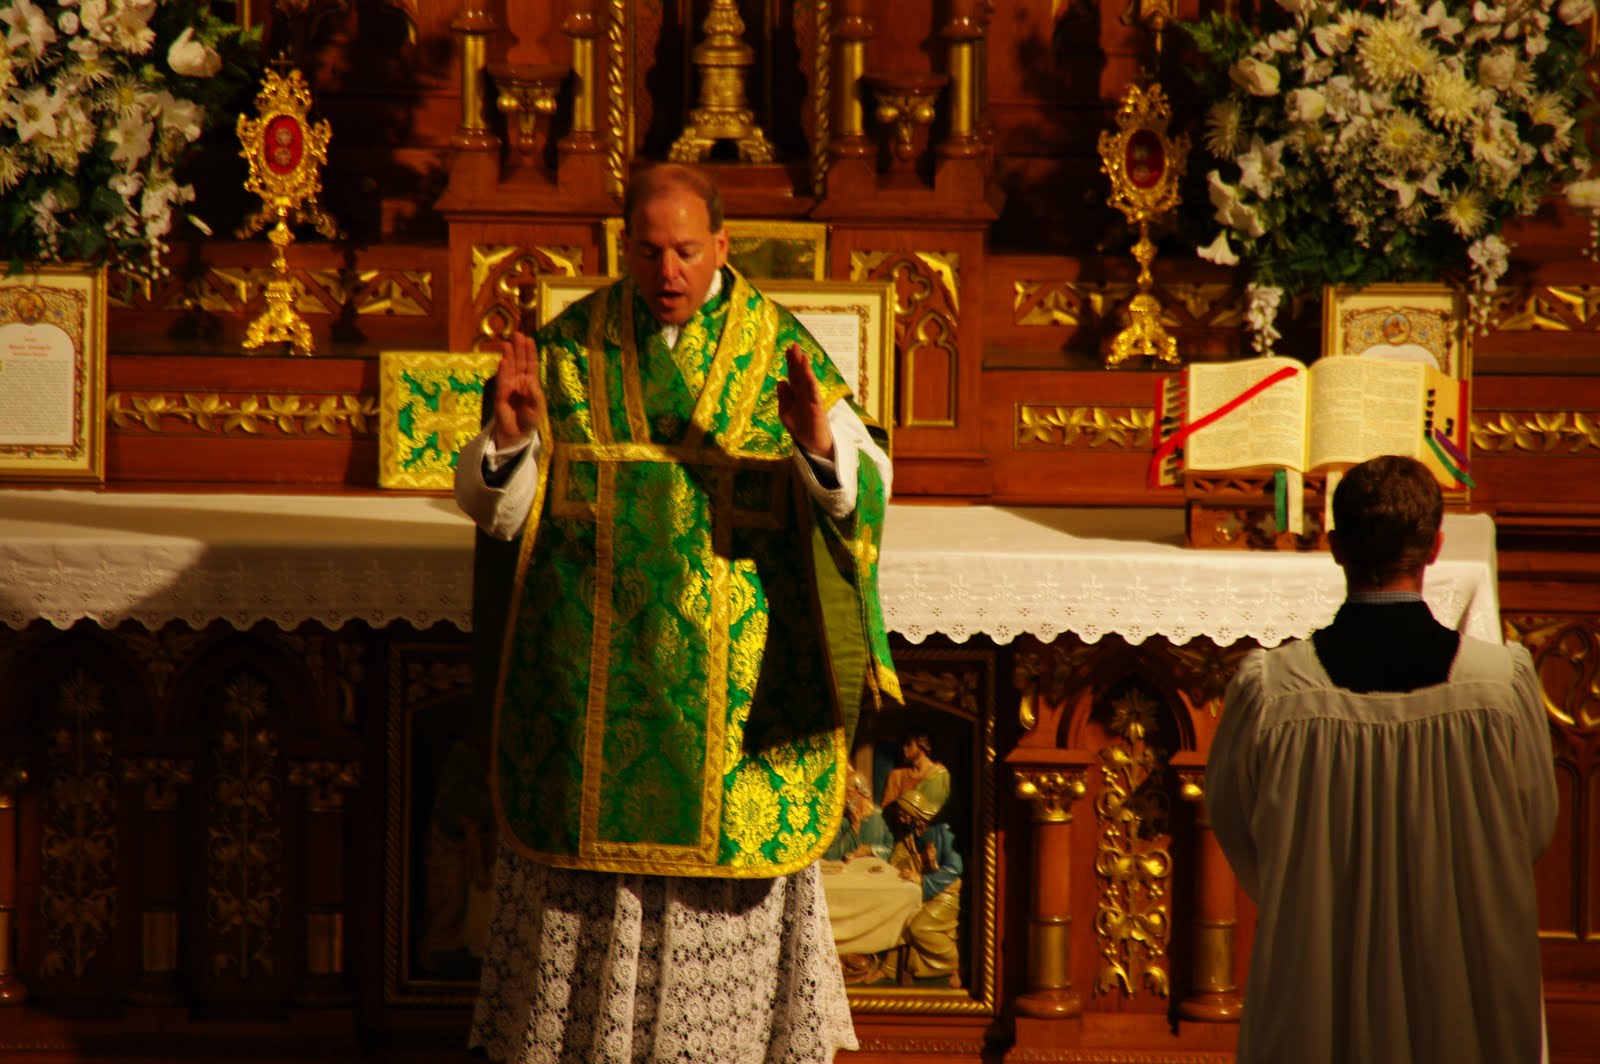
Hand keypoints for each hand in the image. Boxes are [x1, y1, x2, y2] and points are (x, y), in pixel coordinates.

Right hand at [493, 330, 543, 450]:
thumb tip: (531, 382)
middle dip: (518, 348)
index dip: (530, 352)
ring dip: (509, 356)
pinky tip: (503, 361)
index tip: (529, 339)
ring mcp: (509, 387)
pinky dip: (502, 372)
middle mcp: (519, 382)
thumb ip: (535, 395)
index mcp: (530, 383)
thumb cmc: (529, 420)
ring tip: (507, 343)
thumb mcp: (537, 408)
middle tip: (517, 334)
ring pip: (509, 368)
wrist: (517, 435)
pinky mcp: (500, 395)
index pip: (530, 364)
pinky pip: (502, 381)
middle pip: (519, 362)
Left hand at [777, 342, 833, 458]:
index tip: (788, 349)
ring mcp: (811, 399)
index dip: (791, 362)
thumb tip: (781, 381)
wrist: (811, 444)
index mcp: (796, 393)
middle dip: (797, 360)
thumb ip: (784, 397)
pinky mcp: (817, 407)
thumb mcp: (785, 411)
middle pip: (800, 374)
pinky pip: (814, 393)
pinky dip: (811, 382)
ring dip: (805, 368)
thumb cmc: (800, 427)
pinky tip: (808, 373)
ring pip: (808, 381)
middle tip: (794, 345)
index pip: (793, 374)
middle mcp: (804, 393)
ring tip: (802, 355)